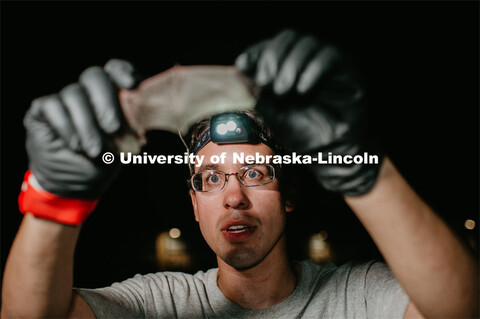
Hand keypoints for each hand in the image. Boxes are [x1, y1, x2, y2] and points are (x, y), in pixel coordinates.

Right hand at [24, 59, 139, 198]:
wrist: (74, 183)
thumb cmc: (104, 160)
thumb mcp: (124, 147)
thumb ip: (133, 128)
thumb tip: (143, 120)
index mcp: (111, 94)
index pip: (115, 70)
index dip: (123, 71)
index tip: (132, 84)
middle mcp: (88, 91)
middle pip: (94, 76)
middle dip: (106, 103)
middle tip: (113, 129)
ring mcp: (64, 98)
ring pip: (73, 94)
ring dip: (87, 125)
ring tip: (94, 150)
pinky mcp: (42, 109)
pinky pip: (52, 106)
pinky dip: (66, 127)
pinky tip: (75, 145)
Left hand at [235, 29, 382, 195]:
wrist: (328, 153)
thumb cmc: (301, 133)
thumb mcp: (272, 112)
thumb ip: (258, 90)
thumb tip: (242, 68)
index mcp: (287, 66)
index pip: (270, 45)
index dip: (256, 51)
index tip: (243, 64)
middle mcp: (306, 60)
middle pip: (288, 37)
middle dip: (272, 57)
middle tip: (265, 81)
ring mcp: (326, 63)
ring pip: (308, 44)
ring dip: (291, 64)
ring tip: (282, 90)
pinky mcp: (345, 70)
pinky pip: (329, 57)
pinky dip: (313, 70)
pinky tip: (302, 90)